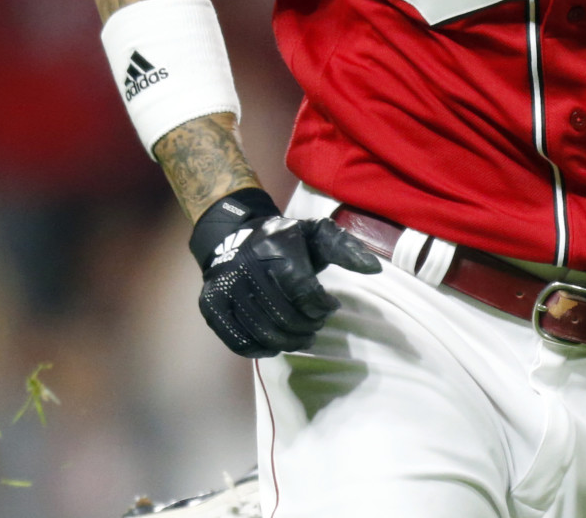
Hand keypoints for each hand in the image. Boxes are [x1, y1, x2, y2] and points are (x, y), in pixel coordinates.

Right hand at [191, 190, 382, 357]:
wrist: (232, 237)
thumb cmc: (284, 241)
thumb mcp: (317, 234)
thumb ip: (346, 249)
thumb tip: (375, 268)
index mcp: (277, 247)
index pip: (305, 292)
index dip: (322, 307)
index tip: (330, 306)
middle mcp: (246, 267)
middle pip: (285, 317)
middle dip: (308, 328)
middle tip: (315, 326)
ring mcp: (225, 288)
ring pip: (263, 333)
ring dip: (289, 342)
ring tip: (300, 337)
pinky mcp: (211, 306)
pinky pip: (239, 342)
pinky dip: (261, 349)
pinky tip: (275, 344)